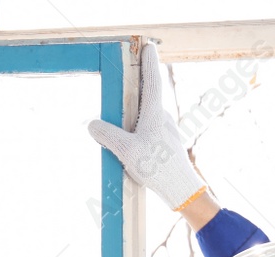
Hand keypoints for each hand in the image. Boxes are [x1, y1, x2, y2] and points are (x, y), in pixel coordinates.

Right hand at [87, 44, 206, 210]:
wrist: (182, 190)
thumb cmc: (157, 167)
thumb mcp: (126, 151)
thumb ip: (107, 135)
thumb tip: (92, 125)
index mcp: (155, 114)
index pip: (152, 80)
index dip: (148, 62)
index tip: (148, 47)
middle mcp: (163, 119)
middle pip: (149, 97)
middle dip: (139, 86)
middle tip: (131, 74)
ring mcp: (167, 132)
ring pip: (148, 117)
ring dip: (137, 114)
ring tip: (124, 120)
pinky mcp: (167, 145)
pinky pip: (150, 131)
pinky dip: (139, 131)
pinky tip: (131, 147)